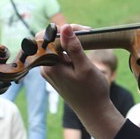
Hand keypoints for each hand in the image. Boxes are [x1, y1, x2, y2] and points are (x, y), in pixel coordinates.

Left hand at [40, 24, 125, 138]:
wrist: (94, 111)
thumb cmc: (92, 91)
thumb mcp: (85, 67)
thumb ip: (74, 47)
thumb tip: (65, 27)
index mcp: (49, 66)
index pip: (47, 37)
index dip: (62, 30)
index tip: (81, 31)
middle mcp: (45, 68)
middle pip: (50, 40)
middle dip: (67, 33)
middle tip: (87, 32)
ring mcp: (50, 70)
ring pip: (56, 46)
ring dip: (70, 41)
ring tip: (88, 42)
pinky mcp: (56, 73)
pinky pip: (59, 55)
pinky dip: (70, 49)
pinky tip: (82, 52)